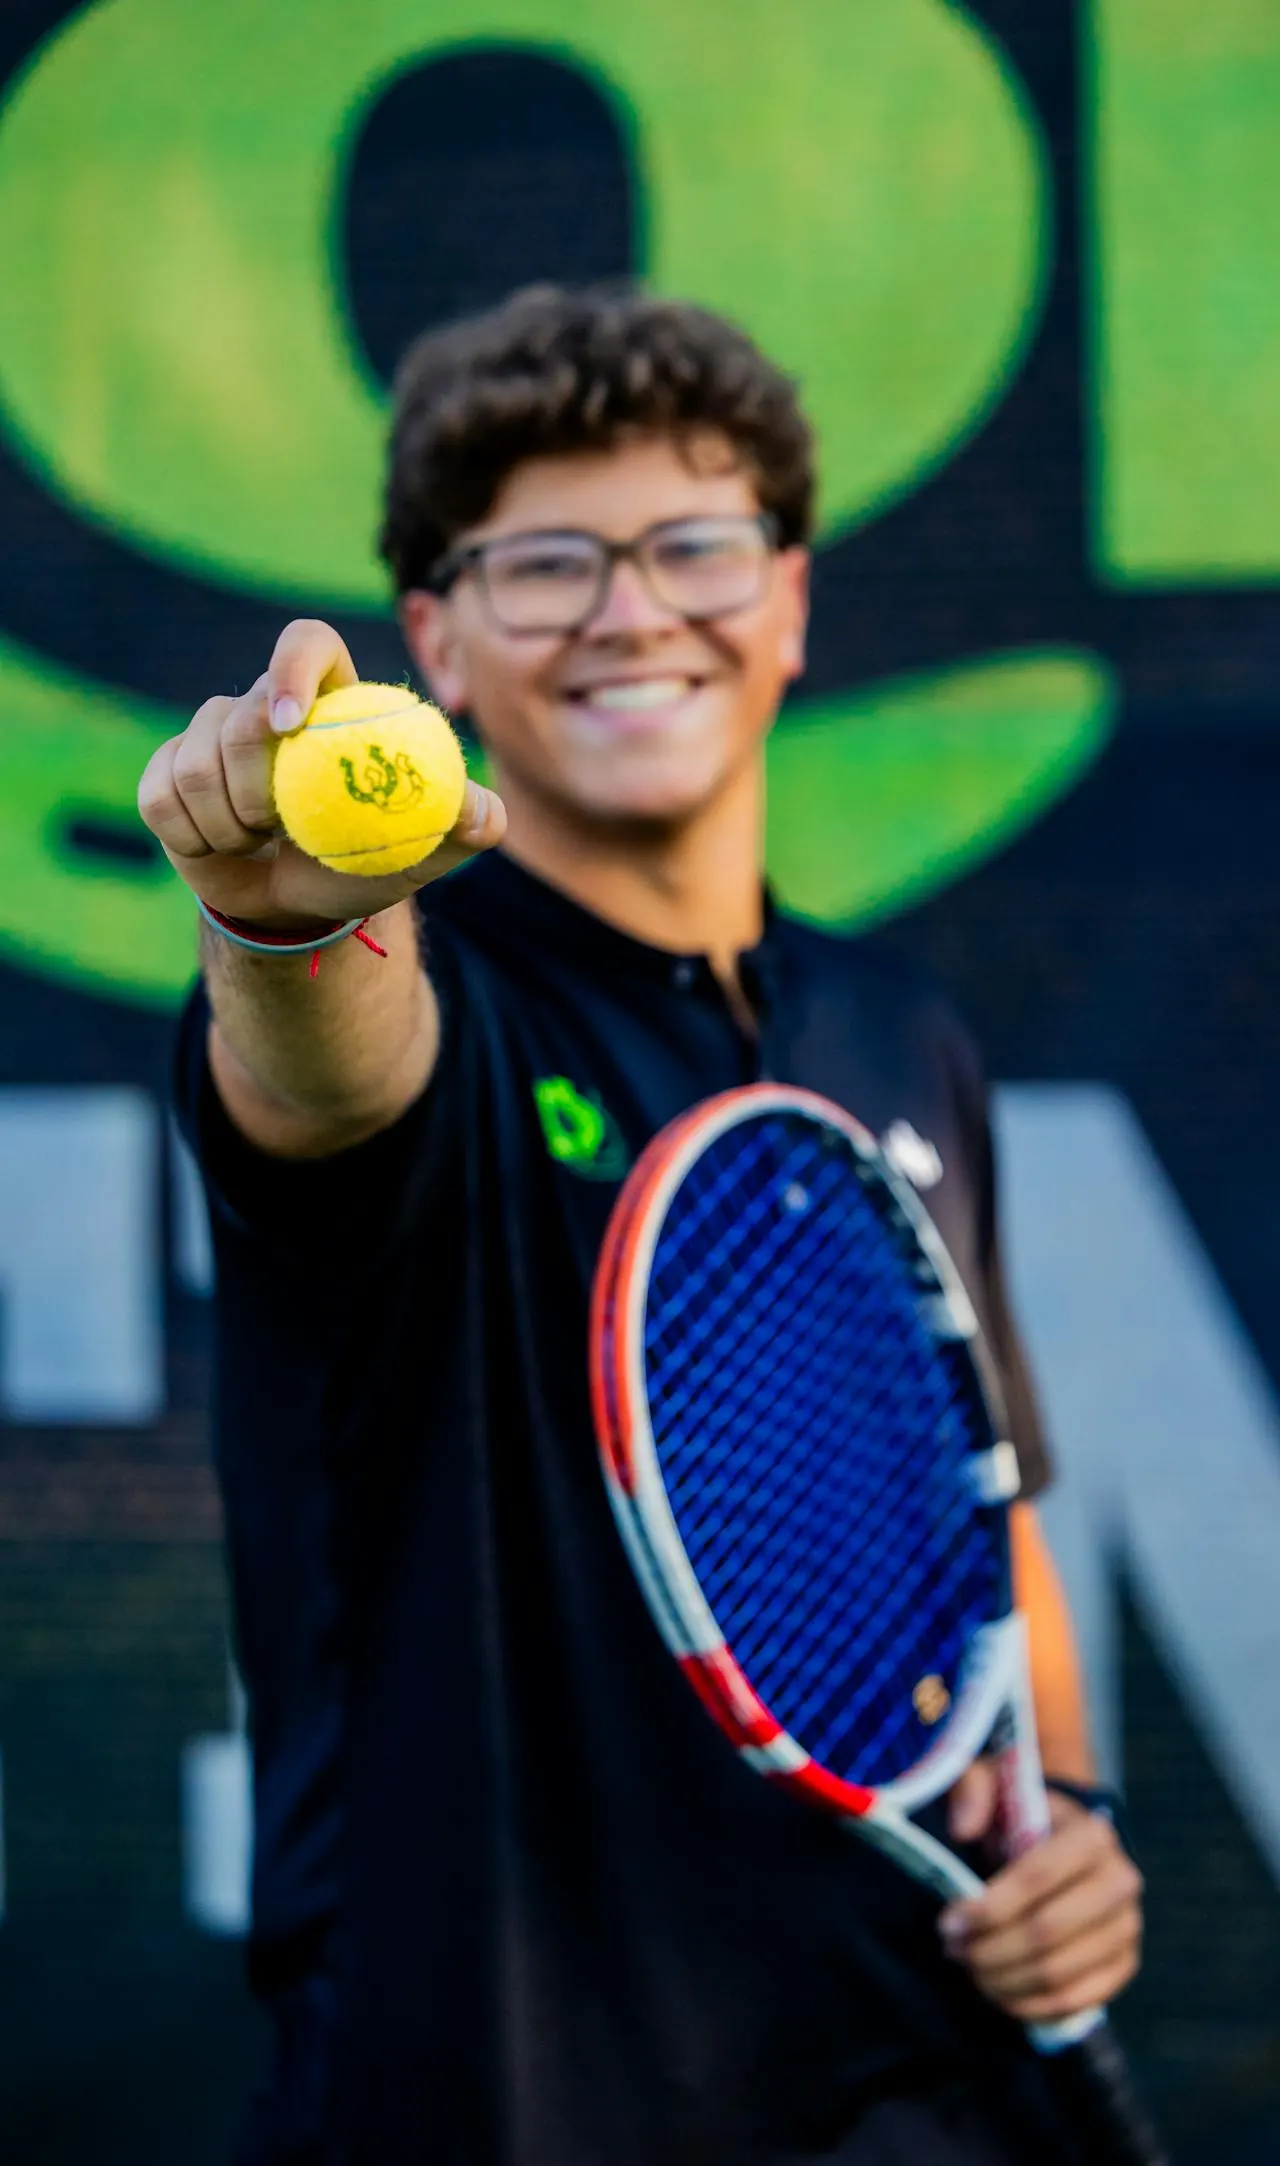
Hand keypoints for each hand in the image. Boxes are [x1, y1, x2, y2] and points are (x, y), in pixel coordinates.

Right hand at [137, 619, 504, 927]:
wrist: (300, 906)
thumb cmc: (364, 861)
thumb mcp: (423, 848)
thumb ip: (464, 827)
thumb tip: (481, 815)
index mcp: (329, 698)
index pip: (306, 641)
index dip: (289, 669)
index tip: (288, 725)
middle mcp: (261, 704)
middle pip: (237, 716)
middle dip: (255, 787)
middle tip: (279, 828)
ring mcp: (206, 736)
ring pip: (193, 765)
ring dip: (228, 824)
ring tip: (260, 843)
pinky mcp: (165, 773)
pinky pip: (161, 800)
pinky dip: (194, 839)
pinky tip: (222, 849)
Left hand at [938, 1764, 1143, 2025]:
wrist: (1059, 1844)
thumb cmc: (1017, 1816)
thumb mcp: (992, 1786)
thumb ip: (972, 1790)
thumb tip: (963, 1829)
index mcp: (1091, 1834)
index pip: (1037, 1878)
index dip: (988, 1908)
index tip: (948, 1922)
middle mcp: (1120, 1881)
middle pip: (1047, 1931)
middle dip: (990, 1949)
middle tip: (952, 1949)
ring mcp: (1127, 1927)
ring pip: (1058, 1973)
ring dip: (1003, 1980)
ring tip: (969, 1968)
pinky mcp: (1124, 1965)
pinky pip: (1076, 2001)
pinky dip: (1030, 2005)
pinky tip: (997, 1991)